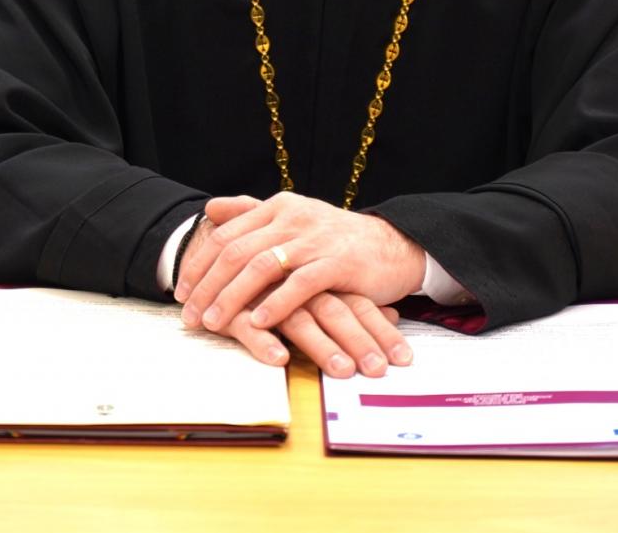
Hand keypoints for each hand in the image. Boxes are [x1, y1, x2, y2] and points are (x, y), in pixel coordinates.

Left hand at [175, 191, 425, 344]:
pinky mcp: (338, 262)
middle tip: (189, 315)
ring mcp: (315, 239)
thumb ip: (250, 212)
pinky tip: (258, 322)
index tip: (181, 292)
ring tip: (214, 323)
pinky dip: (276, 304)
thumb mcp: (292, 218)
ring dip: (232, 298)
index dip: (200, 264)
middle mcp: (292, 217)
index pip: (226, 234)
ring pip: (261, 266)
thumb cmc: (336, 239)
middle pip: (237, 251)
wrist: (393, 245)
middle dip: (207, 286)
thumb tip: (210, 208)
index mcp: (278, 207)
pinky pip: (300, 284)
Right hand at [219, 291, 410, 377]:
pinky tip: (279, 358)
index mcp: (315, 276)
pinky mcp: (233, 307)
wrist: (214, 246)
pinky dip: (264, 341)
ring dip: (321, 346)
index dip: (378, 328)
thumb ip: (352, 297)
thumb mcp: (314, 283)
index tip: (404, 358)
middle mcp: (294, 283)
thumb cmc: (273, 275)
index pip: (354, 302)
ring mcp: (264, 293)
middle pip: (333, 311)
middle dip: (359, 341)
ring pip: (297, 320)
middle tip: (379, 370)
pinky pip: (247, 325)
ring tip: (342, 371)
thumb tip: (394, 311)